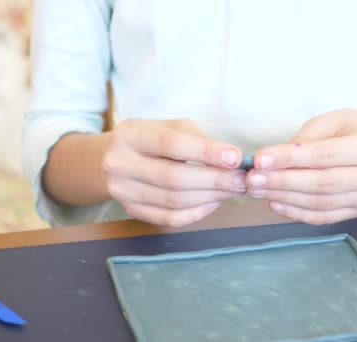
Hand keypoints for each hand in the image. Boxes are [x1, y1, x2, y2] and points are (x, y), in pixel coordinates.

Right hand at [103, 119, 246, 226]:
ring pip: (174, 201)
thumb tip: (232, 160)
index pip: (171, 144)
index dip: (205, 152)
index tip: (235, 158)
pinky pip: (169, 218)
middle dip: (214, 180)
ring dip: (210, 197)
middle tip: (242, 180)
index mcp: (130, 134)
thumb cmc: (152, 139)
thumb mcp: (171, 127)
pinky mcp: (131, 210)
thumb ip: (198, 139)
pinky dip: (196, 213)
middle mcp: (119, 164)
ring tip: (233, 190)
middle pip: (174, 178)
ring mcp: (122, 191)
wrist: (114, 158)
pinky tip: (212, 202)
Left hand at [247, 110, 356, 224]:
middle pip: (321, 183)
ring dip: (285, 198)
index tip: (260, 159)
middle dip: (282, 181)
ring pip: (320, 203)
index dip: (290, 159)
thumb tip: (273, 160)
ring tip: (258, 189)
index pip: (324, 155)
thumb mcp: (333, 120)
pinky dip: (297, 213)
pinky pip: (323, 217)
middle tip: (253, 179)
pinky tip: (275, 203)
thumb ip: (306, 138)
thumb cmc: (352, 129)